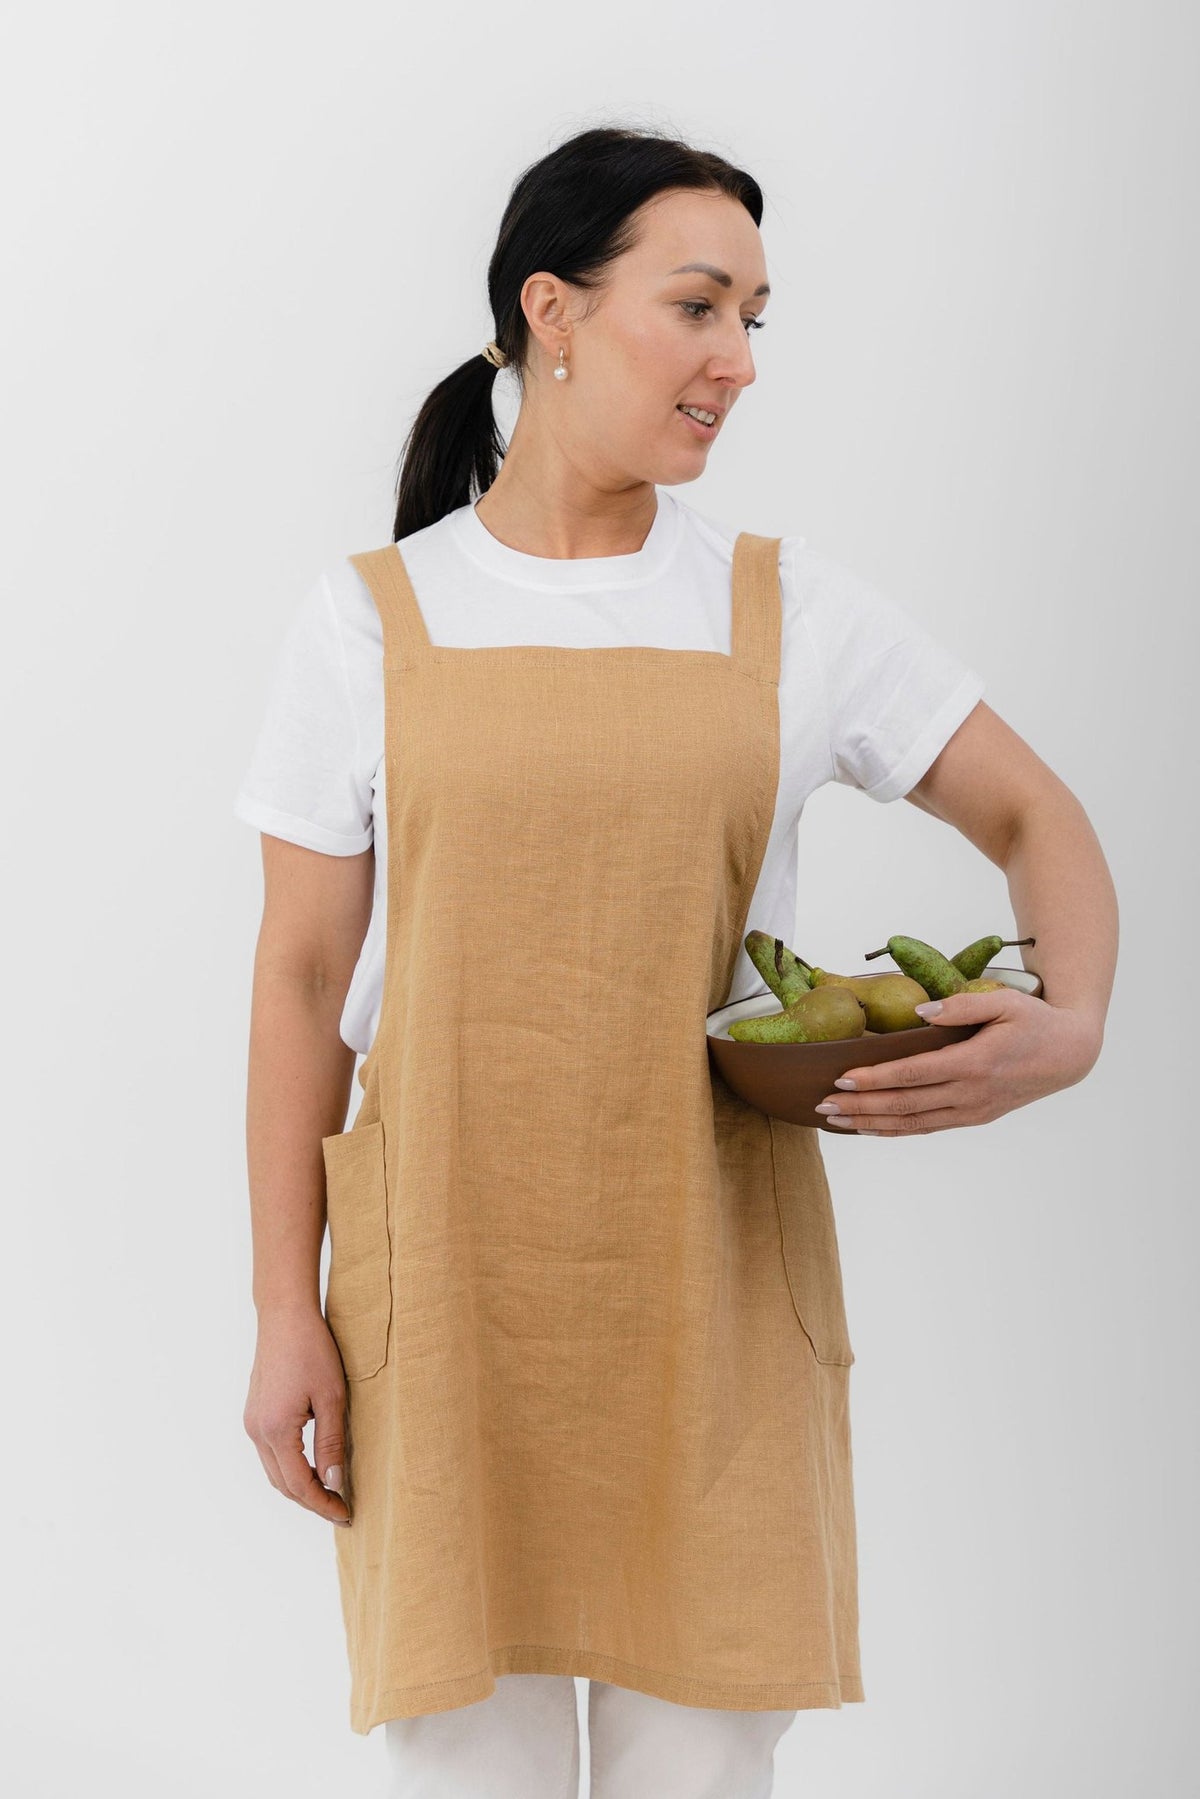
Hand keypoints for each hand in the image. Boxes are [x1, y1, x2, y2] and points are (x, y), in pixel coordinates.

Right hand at [244, 1302, 351, 1525]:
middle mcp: (257, 1431)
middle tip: (341, 1509)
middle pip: (283, 1485)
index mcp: (275, 1430)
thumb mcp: (331, 1398)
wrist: (285, 1316)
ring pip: (274, 1471)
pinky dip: (290, 1468)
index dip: (322, 1504)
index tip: (346, 1514)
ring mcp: (252, 1422)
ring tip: (330, 1492)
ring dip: (299, 1486)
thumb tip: (334, 1483)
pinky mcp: (255, 1413)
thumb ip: (331, 1443)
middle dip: (311, 1501)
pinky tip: (312, 1466)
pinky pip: (270, 1454)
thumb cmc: (312, 1350)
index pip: (299, 1485)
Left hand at [813, 988, 1101, 1135]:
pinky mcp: (975, 1117)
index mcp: (975, 1063)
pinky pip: (928, 1127)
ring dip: (872, 1123)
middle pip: (905, 1104)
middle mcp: (971, 1093)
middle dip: (861, 1105)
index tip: (842, 1077)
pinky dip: (896, 1130)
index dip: (876, 1079)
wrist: (1070, 1054)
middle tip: (824, 1104)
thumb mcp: (1003, 1001)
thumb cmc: (1033, 1020)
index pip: (914, 1074)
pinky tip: (870, 1129)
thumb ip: (961, 1005)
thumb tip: (919, 1012)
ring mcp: (973, 1111)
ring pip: (913, 1123)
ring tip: (836, 1121)